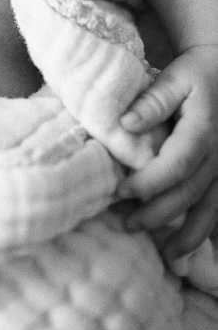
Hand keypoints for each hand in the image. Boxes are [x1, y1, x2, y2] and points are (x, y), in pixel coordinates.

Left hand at [119, 45, 217, 257]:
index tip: (120, 191)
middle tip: (127, 224)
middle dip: (159, 214)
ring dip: (187, 234)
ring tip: (165, 254)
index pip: (176, 166)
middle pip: (189, 193)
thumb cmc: (196, 75)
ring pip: (210, 209)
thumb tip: (125, 124)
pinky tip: (188, 249)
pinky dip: (205, 231)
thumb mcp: (175, 78)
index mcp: (203, 131)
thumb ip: (153, 101)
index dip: (148, 182)